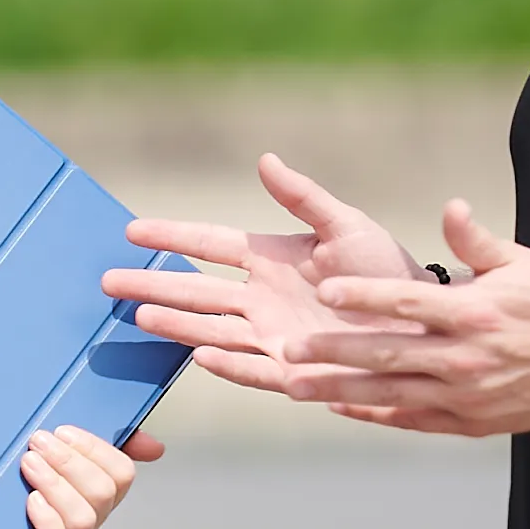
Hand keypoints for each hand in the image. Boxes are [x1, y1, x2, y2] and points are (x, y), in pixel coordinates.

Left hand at [20, 424, 164, 528]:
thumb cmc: (23, 481)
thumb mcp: (61, 452)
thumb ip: (102, 442)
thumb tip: (154, 447)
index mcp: (99, 491)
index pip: (122, 472)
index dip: (96, 449)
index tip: (64, 431)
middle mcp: (90, 518)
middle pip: (102, 493)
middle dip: (68, 462)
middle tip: (38, 442)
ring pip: (82, 518)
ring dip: (55, 485)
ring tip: (28, 465)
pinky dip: (46, 521)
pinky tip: (30, 501)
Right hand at [103, 154, 426, 394]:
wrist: (423, 322)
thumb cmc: (386, 271)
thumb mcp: (346, 226)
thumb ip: (303, 198)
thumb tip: (265, 160)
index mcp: (270, 258)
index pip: (209, 243)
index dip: (171, 235)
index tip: (131, 230)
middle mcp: (261, 298)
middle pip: (195, 290)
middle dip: (151, 283)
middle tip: (106, 280)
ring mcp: (272, 334)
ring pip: (210, 328)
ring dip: (176, 322)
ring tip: (138, 313)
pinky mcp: (292, 368)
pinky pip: (251, 367)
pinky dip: (227, 362)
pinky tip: (197, 354)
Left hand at [273, 203, 529, 438]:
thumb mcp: (521, 263)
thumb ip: (476, 240)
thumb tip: (451, 207)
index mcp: (474, 312)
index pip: (408, 302)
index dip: (365, 295)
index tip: (325, 288)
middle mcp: (464, 357)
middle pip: (387, 354)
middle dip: (334, 352)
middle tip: (289, 350)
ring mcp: (464, 394)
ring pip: (390, 392)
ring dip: (339, 391)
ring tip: (294, 386)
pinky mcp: (468, 421)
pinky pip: (412, 418)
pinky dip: (375, 414)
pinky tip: (340, 407)